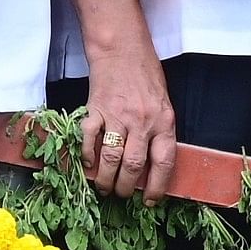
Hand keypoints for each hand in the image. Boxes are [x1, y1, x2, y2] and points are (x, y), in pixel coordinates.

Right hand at [80, 46, 176, 198]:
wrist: (122, 49)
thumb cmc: (145, 75)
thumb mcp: (163, 104)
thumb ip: (158, 132)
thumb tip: (150, 167)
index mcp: (164, 121)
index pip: (164, 163)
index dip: (158, 187)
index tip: (150, 200)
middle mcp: (142, 121)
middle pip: (133, 166)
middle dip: (126, 187)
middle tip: (121, 194)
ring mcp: (117, 115)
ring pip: (111, 158)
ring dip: (105, 178)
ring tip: (103, 186)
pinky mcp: (95, 109)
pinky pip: (89, 139)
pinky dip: (86, 155)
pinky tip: (87, 163)